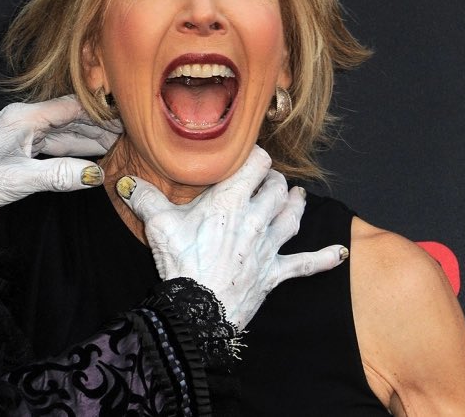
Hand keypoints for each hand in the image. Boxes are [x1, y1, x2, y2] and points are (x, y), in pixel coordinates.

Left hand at [0, 95, 120, 223]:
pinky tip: (86, 161)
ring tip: (117, 146)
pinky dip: (70, 153)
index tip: (129, 115)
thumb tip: (95, 175)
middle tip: (132, 133)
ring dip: (88, 140)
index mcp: (22, 118)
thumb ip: (58, 176)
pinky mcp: (14, 152)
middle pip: (70, 119)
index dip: (101, 111)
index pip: (72, 106)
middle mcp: (21, 122)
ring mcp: (17, 136)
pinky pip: (50, 148)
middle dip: (100, 126)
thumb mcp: (18, 180)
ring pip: (61, 134)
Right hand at [117, 146, 346, 329]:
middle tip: (265, 177)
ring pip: (293, 216)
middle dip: (272, 179)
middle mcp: (256, 218)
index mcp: (230, 200)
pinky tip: (340, 253)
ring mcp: (269, 246)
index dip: (254, 155)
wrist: (199, 310)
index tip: (247, 153)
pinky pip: (306, 264)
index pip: (255, 164)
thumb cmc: (181, 264)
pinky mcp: (274, 273)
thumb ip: (144, 197)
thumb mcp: (157, 225)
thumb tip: (124, 182)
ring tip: (297, 194)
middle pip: (276, 188)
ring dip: (297, 203)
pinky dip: (324, 258)